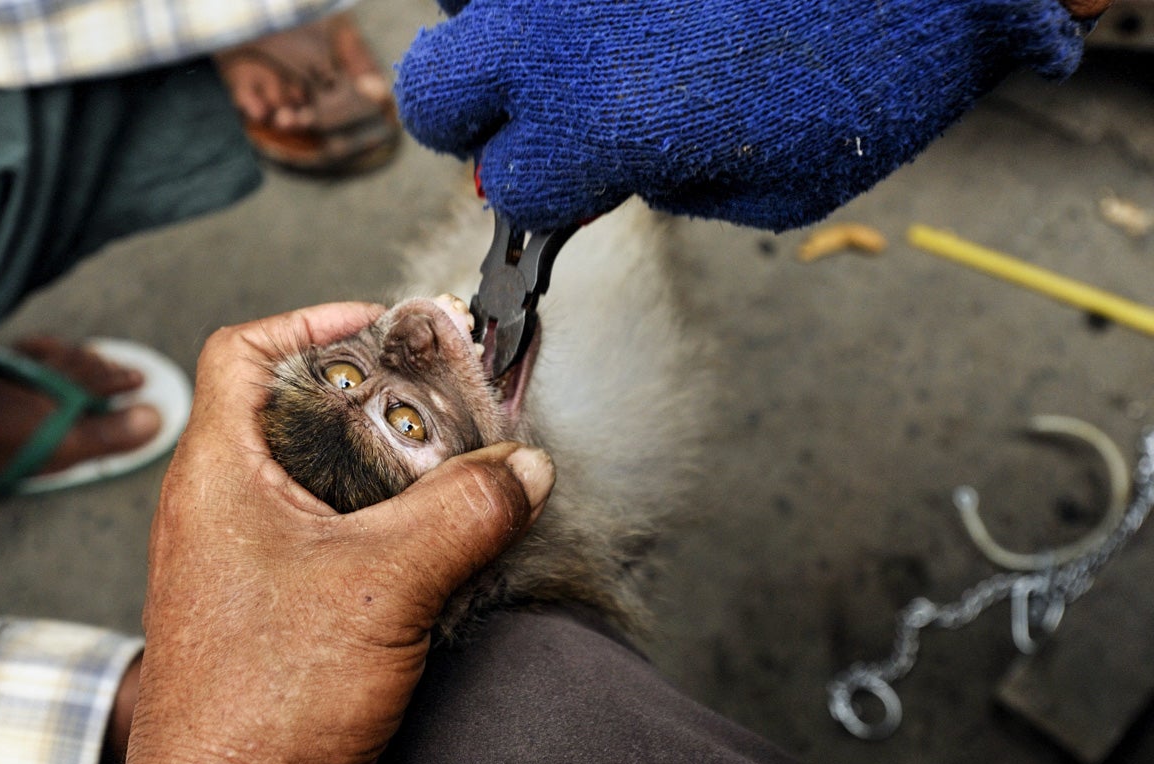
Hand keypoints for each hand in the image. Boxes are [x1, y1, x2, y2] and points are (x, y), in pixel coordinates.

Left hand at [125, 302, 554, 763]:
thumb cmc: (255, 709)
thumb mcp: (382, 585)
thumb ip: (462, 513)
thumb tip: (521, 468)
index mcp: (220, 474)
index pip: (243, 352)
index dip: (315, 321)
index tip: (384, 327)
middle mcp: (224, 508)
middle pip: (298, 409)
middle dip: (377, 397)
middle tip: (441, 402)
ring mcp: (248, 559)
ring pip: (323, 478)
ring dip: (389, 467)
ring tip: (450, 467)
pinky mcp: (277, 604)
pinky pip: (335, 536)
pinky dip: (387, 524)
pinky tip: (436, 542)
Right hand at [396, 0, 1090, 231]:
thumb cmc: (876, 71)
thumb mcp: (778, 190)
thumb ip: (671, 191)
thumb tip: (620, 170)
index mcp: (598, 128)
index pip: (506, 186)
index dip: (541, 197)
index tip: (569, 187)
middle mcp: (555, 37)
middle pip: (433, 93)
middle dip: (471, 122)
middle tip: (534, 122)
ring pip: (462, 1)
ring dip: (500, 35)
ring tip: (572, 43)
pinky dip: (554, 0)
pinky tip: (608, 8)